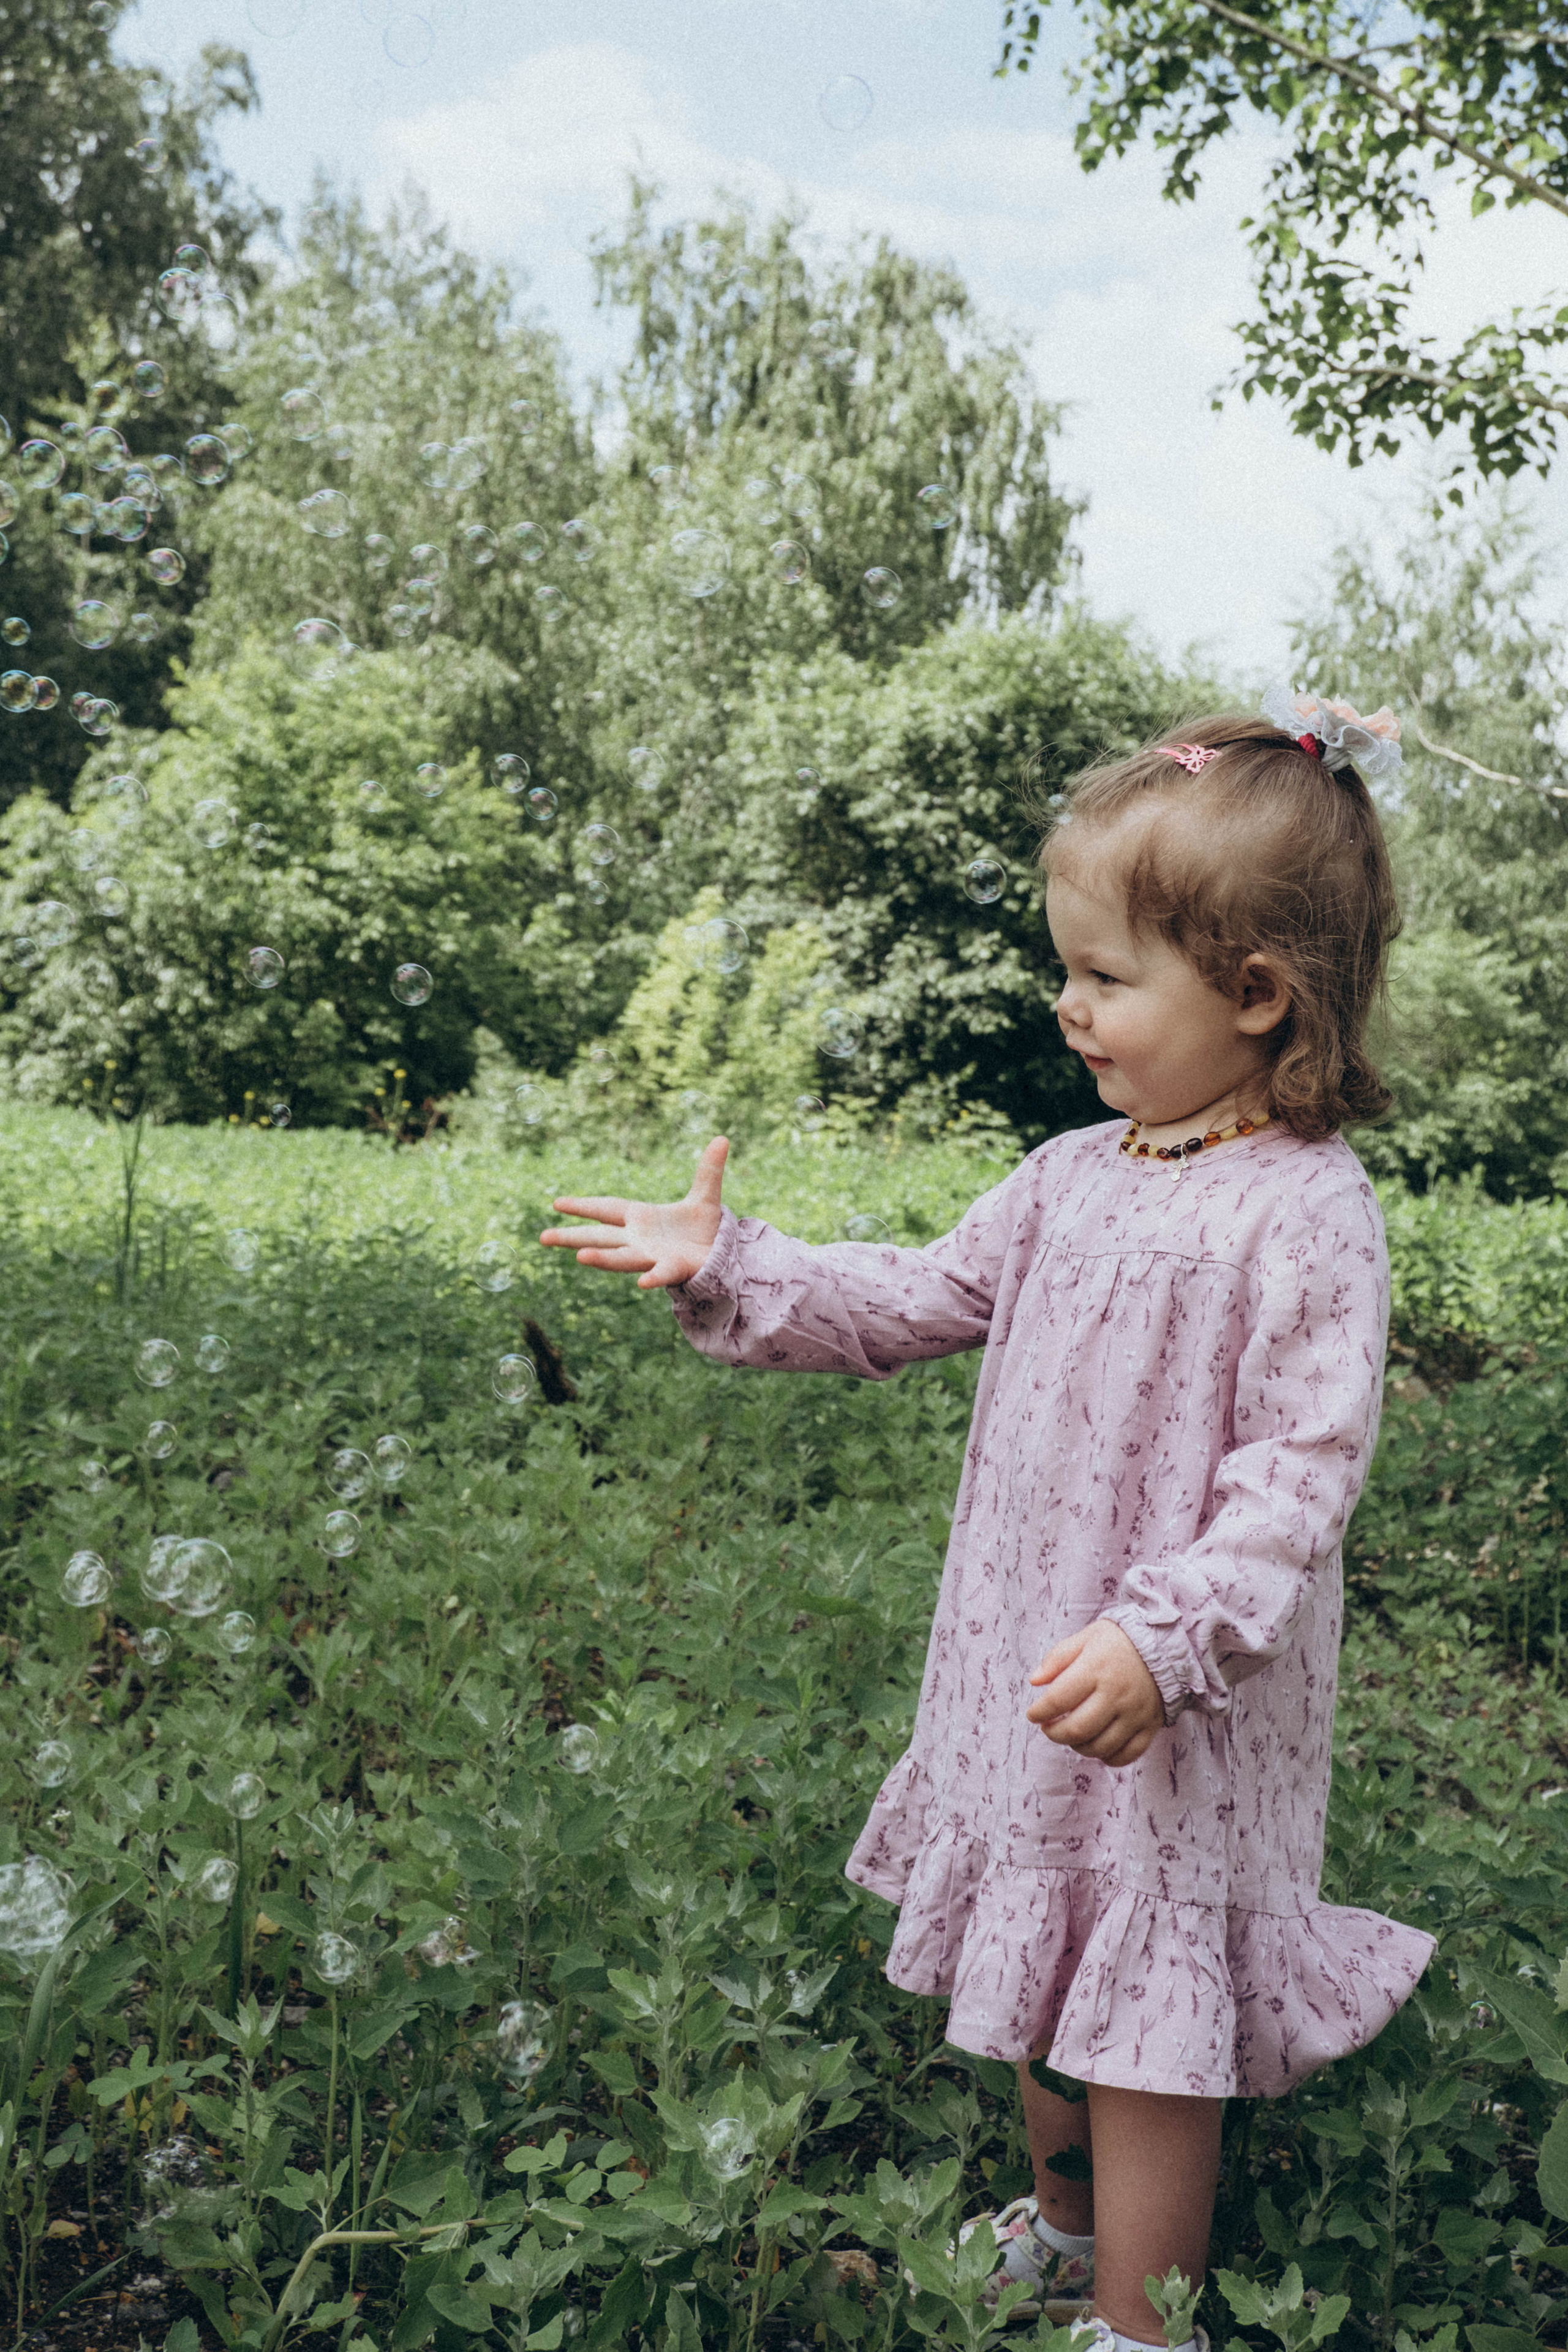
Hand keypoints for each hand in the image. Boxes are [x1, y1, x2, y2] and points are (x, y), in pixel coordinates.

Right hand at [539, 1136, 728, 1290]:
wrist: (722, 1258)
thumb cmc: (704, 1230)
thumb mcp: (706, 1197)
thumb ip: (708, 1170)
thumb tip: (723, 1138)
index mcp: (641, 1218)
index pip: (606, 1209)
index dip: (583, 1205)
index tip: (556, 1203)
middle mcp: (639, 1239)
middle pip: (601, 1237)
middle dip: (573, 1237)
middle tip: (543, 1238)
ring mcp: (653, 1255)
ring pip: (622, 1257)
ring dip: (602, 1258)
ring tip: (579, 1257)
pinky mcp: (674, 1269)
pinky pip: (661, 1274)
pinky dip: (652, 1277)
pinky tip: (643, 1284)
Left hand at [1025, 1620, 1164, 1767]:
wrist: (1165, 1646)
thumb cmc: (1119, 1641)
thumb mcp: (1086, 1637)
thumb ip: (1057, 1658)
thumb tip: (1034, 1681)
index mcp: (1096, 1668)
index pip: (1059, 1699)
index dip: (1039, 1712)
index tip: (1033, 1714)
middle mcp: (1116, 1694)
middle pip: (1078, 1729)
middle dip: (1055, 1734)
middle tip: (1048, 1727)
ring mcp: (1135, 1713)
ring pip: (1100, 1746)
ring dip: (1078, 1746)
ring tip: (1071, 1734)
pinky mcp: (1150, 1726)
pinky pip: (1127, 1755)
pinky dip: (1108, 1757)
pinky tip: (1097, 1745)